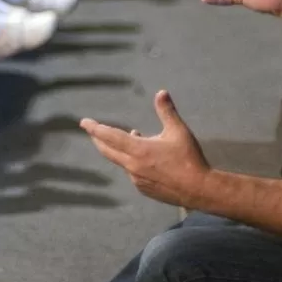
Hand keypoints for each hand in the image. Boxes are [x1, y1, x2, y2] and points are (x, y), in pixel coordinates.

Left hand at [81, 90, 210, 207]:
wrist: (198, 190)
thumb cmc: (189, 158)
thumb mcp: (178, 131)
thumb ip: (167, 111)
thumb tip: (161, 92)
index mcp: (138, 150)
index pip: (109, 136)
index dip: (95, 128)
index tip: (83, 122)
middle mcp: (133, 166)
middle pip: (108, 151)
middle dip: (98, 139)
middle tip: (92, 130)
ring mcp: (137, 180)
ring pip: (122, 161)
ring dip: (120, 149)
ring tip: (133, 136)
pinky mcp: (144, 189)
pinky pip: (132, 172)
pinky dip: (132, 161)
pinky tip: (144, 158)